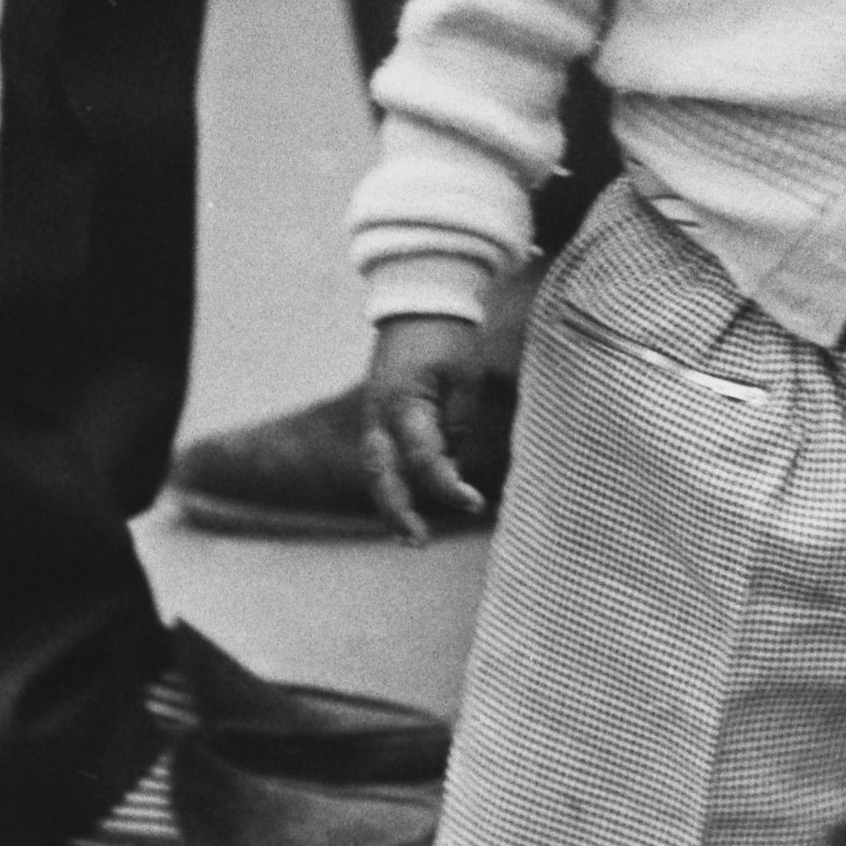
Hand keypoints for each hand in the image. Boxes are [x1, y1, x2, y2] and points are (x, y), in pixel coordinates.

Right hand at [361, 314, 492, 537]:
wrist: (417, 303)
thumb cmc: (448, 339)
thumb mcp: (464, 379)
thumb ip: (457, 427)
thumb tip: (450, 472)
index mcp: (403, 403)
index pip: (423, 458)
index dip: (447, 486)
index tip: (473, 502)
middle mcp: (378, 415)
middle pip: (380, 475)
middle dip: (397, 512)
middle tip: (418, 542)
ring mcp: (372, 416)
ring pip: (374, 471)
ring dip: (390, 505)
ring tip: (411, 537)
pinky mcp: (375, 417)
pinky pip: (378, 459)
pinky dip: (389, 485)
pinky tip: (406, 509)